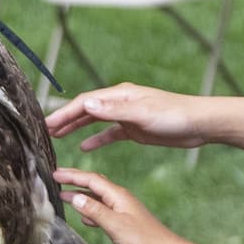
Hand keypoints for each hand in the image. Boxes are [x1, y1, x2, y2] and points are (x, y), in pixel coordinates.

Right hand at [44, 84, 210, 152]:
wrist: (198, 124)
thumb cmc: (173, 115)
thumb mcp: (141, 113)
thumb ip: (113, 110)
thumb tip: (86, 102)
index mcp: (119, 95)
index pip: (84, 102)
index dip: (64, 113)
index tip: (47, 123)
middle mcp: (120, 103)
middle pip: (86, 110)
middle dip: (65, 120)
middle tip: (45, 131)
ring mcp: (127, 116)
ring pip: (95, 121)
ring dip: (76, 128)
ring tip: (57, 137)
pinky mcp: (135, 129)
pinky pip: (109, 134)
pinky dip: (96, 139)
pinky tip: (85, 147)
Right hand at [54, 167, 182, 243]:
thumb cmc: (143, 239)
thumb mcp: (114, 224)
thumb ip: (94, 210)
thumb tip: (75, 197)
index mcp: (117, 195)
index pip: (90, 179)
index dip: (72, 175)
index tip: (55, 174)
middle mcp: (119, 198)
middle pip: (93, 184)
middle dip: (75, 180)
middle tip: (57, 178)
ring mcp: (122, 209)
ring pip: (96, 198)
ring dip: (80, 195)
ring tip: (64, 195)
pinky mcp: (123, 221)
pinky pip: (102, 211)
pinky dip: (90, 210)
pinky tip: (84, 216)